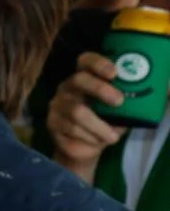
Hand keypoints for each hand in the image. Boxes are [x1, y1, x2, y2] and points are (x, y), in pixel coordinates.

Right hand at [46, 51, 128, 180]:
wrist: (87, 149)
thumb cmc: (108, 123)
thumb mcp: (126, 110)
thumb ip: (139, 99)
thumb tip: (168, 89)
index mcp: (86, 77)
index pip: (85, 61)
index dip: (98, 63)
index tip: (115, 73)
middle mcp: (68, 87)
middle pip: (79, 80)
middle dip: (101, 90)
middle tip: (119, 102)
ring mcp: (57, 105)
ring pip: (76, 111)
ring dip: (98, 125)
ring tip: (112, 136)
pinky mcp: (52, 123)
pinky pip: (70, 128)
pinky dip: (88, 136)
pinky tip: (97, 141)